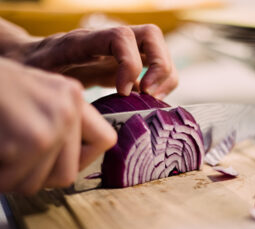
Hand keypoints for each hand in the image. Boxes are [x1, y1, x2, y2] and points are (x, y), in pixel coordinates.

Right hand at [0, 58, 115, 194]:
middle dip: (35, 175)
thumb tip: (74, 166)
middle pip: (68, 174)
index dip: (83, 158)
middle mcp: (69, 108)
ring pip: (39, 183)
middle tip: (12, 156)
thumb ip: (60, 127)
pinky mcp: (31, 141)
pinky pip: (13, 181)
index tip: (60, 158)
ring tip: (0, 149)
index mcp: (72, 97)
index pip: (105, 141)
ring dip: (12, 176)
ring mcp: (53, 124)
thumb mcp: (33, 99)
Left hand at [7, 25, 177, 98]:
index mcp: (86, 41)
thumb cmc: (37, 69)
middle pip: (151, 35)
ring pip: (158, 50)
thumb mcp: (44, 79)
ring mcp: (120, 52)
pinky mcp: (124, 65)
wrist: (36, 58)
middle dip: (159, 66)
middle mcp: (108, 41)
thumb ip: (65, 90)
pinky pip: (153, 68)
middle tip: (148, 94)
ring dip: (164, 76)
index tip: (123, 92)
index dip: (131, 64)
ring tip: (151, 99)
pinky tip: (147, 100)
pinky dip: (160, 84)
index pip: (121, 37)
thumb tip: (89, 114)